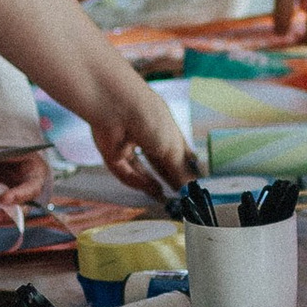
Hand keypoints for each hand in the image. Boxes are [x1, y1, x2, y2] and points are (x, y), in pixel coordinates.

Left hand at [81, 62, 191, 197]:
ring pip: (141, 170)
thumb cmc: (150, 119)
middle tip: (179, 199)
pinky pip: (125, 171)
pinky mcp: (112, 152)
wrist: (116, 107)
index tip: (193, 187)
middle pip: (159, 163)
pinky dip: (137, 180)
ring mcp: (129, 144)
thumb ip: (181, 172)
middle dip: (168, 180)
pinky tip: (151, 188)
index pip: (178, 152)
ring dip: (152, 184)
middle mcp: (147, 136)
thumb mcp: (172, 148)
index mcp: (166, 129)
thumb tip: (193, 190)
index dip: (185, 169)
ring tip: (164, 197)